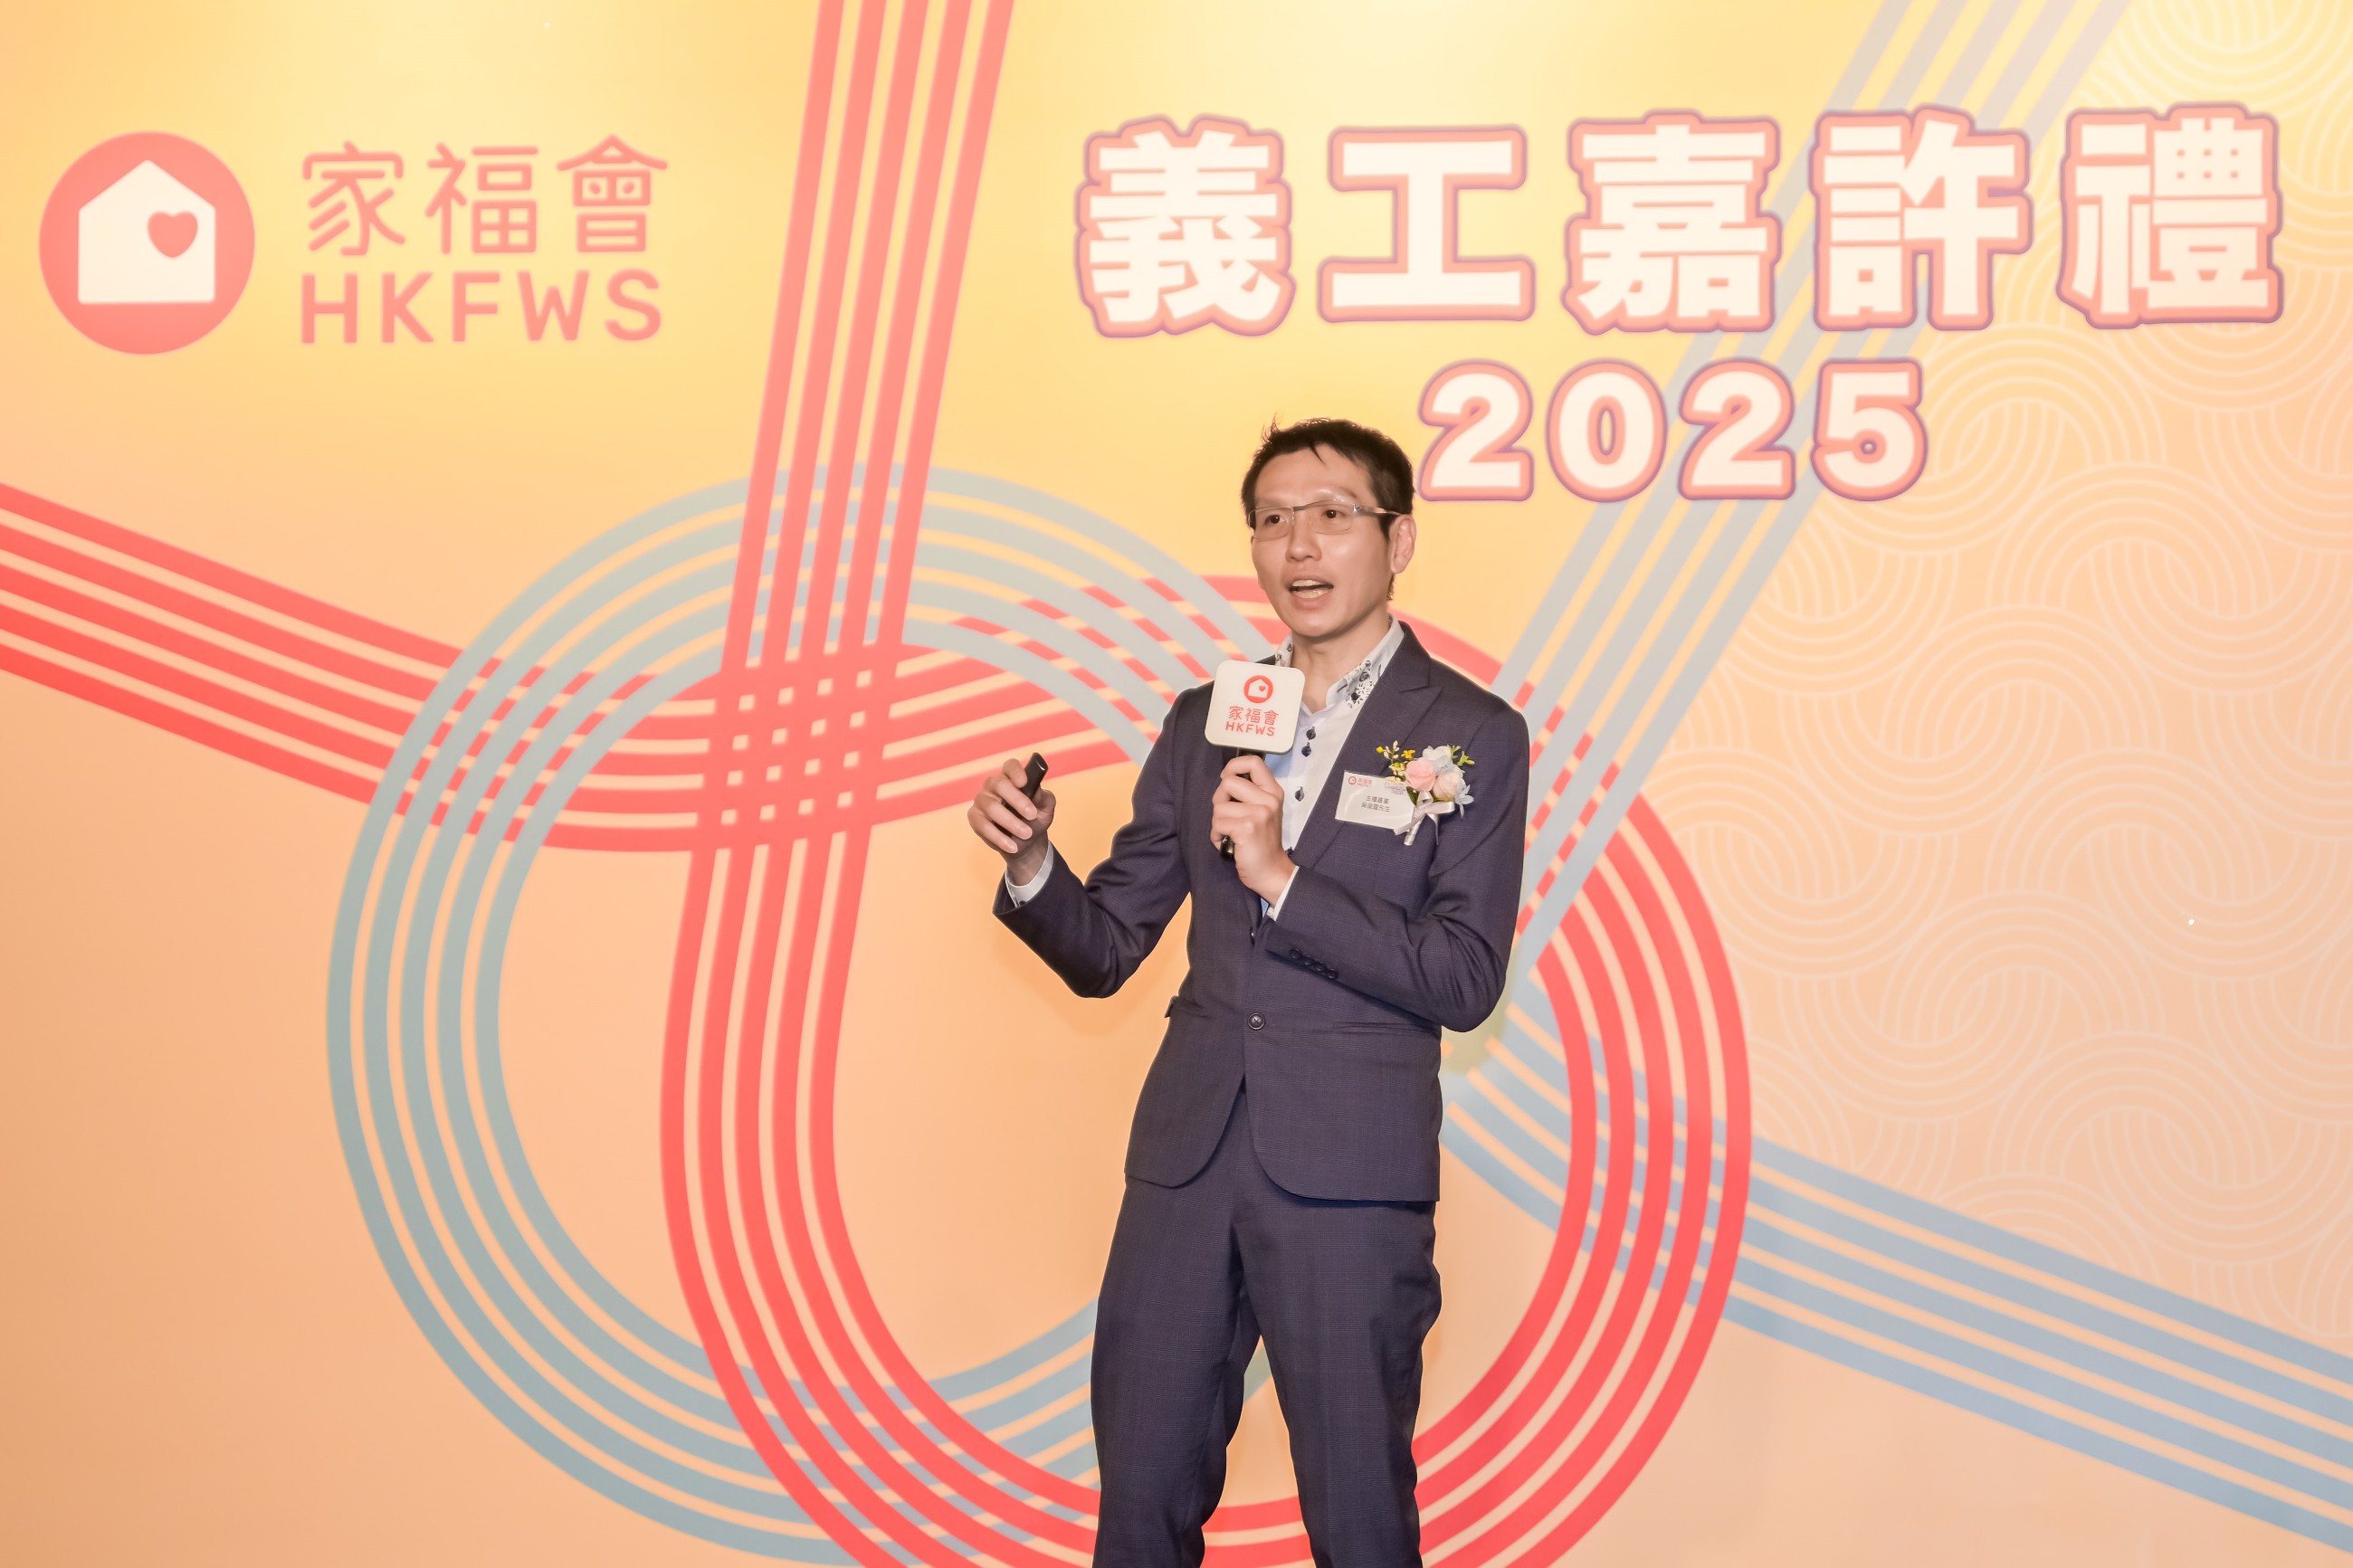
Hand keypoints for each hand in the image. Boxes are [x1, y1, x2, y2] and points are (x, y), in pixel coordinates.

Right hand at [967, 757, 1056, 883]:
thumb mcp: (1046, 808)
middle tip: (1032, 815)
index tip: (1024, 782)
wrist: (1026, 841)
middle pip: (999, 785)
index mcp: (1011, 777)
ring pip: (991, 807)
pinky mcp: (975, 817)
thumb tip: (1035, 790)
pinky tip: (1012, 846)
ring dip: (1010, 822)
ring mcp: (982, 800)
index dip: (1016, 772)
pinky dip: (999, 837)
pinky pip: (983, 826)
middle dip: (1017, 800)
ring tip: (1027, 834)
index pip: (1010, 766)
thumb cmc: (1035, 818)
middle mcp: (993, 785)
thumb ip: (1043, 797)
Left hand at [1211, 755, 1293, 903]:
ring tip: (1229, 834)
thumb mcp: (1263, 811)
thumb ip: (1249, 794)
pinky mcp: (1247, 828)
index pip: (1253, 762)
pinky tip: (1227, 843)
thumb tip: (1225, 779)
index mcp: (1273, 792)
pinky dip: (1216, 836)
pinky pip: (1217, 824)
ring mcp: (1259, 813)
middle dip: (1219, 800)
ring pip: (1219, 806)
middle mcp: (1269, 799)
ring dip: (1217, 823)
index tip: (1227, 780)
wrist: (1271, 871)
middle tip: (1227, 816)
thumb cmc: (1261, 842)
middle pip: (1228, 782)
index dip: (1233, 767)